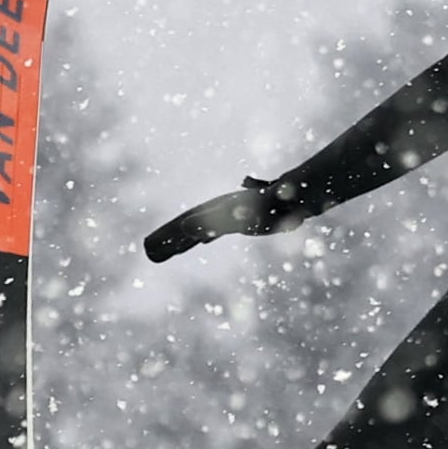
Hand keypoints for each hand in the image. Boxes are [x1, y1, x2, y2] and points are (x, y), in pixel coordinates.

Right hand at [143, 177, 308, 262]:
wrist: (298, 196)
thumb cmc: (273, 206)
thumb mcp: (246, 215)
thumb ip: (224, 220)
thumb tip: (195, 230)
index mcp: (216, 210)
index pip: (184, 225)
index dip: (167, 236)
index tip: (149, 247)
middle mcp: (218, 211)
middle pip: (188, 228)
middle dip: (168, 240)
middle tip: (149, 252)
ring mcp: (228, 215)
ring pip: (199, 230)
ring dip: (182, 241)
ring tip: (165, 250)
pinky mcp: (241, 220)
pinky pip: (214, 231)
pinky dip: (201, 237)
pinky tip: (198, 242)